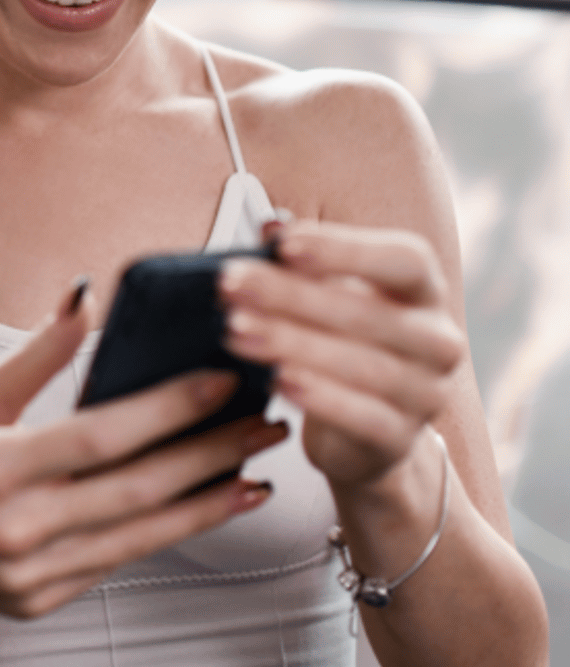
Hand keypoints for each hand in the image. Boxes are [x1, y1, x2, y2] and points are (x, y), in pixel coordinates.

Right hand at [0, 289, 286, 619]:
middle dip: (211, 454)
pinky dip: (165, 532)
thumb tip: (84, 300)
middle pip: (136, 490)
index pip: (100, 436)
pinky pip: (115, 560)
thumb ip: (31, 358)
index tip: (223, 380)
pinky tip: (204, 505)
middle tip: (268, 422)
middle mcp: (14, 530)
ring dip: (207, 503)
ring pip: (140, 536)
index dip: (168, 408)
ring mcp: (29, 575)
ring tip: (258, 471)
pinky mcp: (39, 601)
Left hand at [220, 220, 464, 490]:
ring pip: (363, 366)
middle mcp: (437, 340)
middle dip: (290, 295)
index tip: (283, 244)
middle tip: (229, 284)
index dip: (345, 249)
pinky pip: (365, 418)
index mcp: (423, 292)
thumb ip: (302, 261)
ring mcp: (427, 393)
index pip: (404, 260)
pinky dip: (320, 397)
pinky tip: (277, 380)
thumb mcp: (325, 294)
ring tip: (236, 330)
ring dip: (292, 343)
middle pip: (368, 312)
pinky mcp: (402, 439)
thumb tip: (271, 228)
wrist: (365, 429)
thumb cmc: (341, 341)